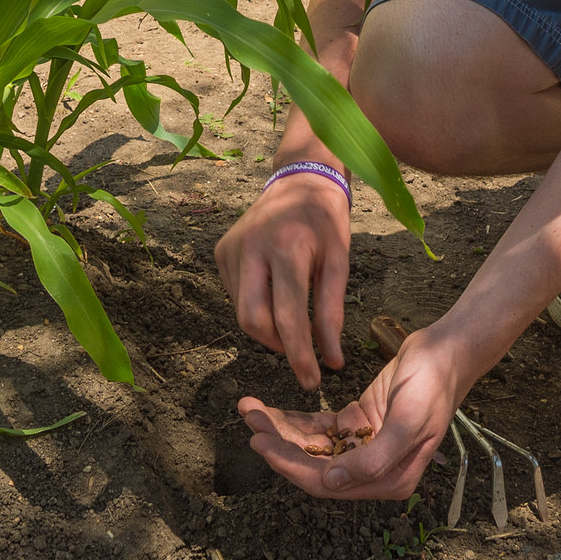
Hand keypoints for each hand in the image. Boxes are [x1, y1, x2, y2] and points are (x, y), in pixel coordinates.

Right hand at [215, 168, 349, 388]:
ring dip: (268, 326)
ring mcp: (230, 248)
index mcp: (286, 248)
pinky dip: (256, 306)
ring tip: (292, 315)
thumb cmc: (325, 221)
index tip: (312, 381)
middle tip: (299, 353)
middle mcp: (251, 247)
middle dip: (276, 346)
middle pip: (252, 321)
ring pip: (242, 312)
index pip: (289, 318)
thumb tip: (332, 361)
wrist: (300, 178)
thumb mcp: (339, 262)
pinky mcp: (220, 251)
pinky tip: (274, 291)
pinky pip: (236, 296)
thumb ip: (332, 313)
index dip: (300, 356)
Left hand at [238, 328, 465, 498]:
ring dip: (280, 431)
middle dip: (278, 446)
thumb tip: (333, 482)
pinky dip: (294, 420)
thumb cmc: (432, 387)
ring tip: (251, 411)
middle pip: (313, 465)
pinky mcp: (357, 424)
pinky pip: (319, 427)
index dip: (291, 467)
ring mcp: (363, 446)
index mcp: (389, 481)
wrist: (447, 352)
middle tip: (250, 422)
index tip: (261, 444)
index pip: (328, 483)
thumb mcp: (407, 423)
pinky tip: (270, 410)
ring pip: (312, 446)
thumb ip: (373, 459)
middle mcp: (373, 470)